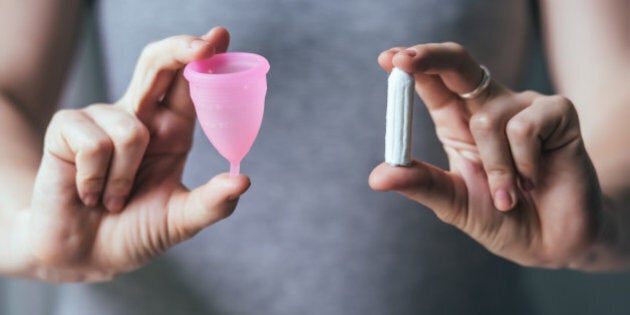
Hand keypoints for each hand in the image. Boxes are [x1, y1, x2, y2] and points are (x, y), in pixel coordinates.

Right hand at [21, 27, 249, 281]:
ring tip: (115, 200)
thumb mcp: (181, 220)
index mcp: (172, 131)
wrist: (86, 257)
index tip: (220, 36)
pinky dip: (96, 180)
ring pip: (131, 130)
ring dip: (125, 179)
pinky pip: (94, 143)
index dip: (203, 57)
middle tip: (204, 44)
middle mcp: (140, 118)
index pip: (189, 85)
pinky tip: (89, 194)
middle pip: (157, 65)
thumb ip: (212, 203)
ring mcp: (102, 120)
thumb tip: (243, 180)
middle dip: (180, 50)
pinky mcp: (66, 130)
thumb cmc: (135, 233)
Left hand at [370, 43, 602, 268]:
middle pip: (458, 65)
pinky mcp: (558, 113)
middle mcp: (488, 107)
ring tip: (510, 195)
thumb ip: (420, 184)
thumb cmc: (501, 219)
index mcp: (457, 122)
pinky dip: (524, 164)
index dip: (412, 65)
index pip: (432, 83)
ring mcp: (523, 107)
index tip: (387, 58)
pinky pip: (525, 127)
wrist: (552, 242)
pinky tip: (535, 179)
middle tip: (402, 60)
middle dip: (429, 58)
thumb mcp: (453, 202)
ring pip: (487, 119)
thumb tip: (376, 177)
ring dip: (495, 168)